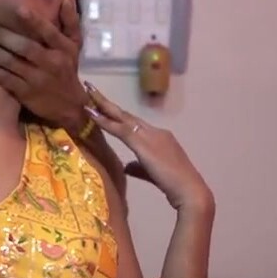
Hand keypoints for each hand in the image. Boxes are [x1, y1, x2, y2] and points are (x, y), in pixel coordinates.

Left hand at [0, 1, 87, 130]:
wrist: (70, 104)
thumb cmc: (68, 68)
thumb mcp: (75, 45)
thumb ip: (70, 21)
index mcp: (63, 48)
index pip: (48, 32)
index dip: (34, 21)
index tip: (18, 9)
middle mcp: (50, 62)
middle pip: (24, 47)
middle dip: (1, 36)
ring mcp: (37, 78)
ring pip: (10, 62)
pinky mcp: (25, 92)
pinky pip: (3, 78)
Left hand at [84, 83, 213, 211]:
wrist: (189, 189)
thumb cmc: (175, 185)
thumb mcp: (152, 174)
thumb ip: (138, 168)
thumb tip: (126, 166)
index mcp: (160, 137)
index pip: (133, 123)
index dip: (118, 115)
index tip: (103, 105)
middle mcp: (155, 132)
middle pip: (126, 115)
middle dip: (108, 102)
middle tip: (90, 87)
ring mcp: (150, 135)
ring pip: (122, 117)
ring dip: (103, 105)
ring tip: (88, 93)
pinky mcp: (143, 144)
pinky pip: (120, 130)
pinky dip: (105, 121)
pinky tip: (91, 114)